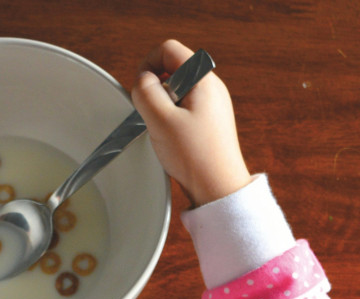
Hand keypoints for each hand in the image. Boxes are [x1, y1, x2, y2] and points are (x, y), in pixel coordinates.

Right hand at [131, 39, 251, 206]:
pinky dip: (170, 117)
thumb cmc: (196, 156)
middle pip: (172, 68)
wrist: (218, 187)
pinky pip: (182, 107)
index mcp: (203, 79)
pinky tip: (172, 137)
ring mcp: (211, 104)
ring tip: (165, 129)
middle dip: (155, 88)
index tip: (141, 88)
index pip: (169, 49)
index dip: (148, 64)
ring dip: (162, 105)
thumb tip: (142, 80)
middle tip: (153, 114)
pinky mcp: (208, 120)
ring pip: (175, 89)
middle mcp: (211, 87)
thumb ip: (145, 92)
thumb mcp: (160, 120)